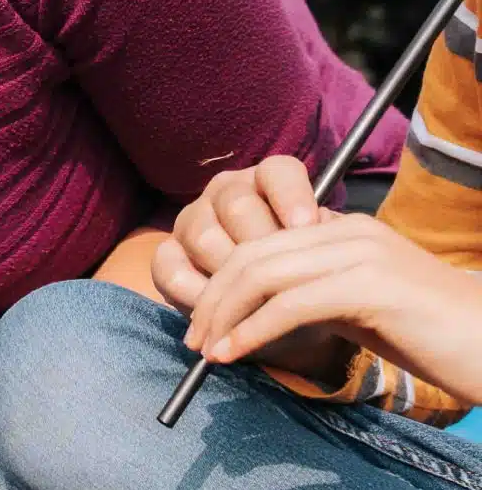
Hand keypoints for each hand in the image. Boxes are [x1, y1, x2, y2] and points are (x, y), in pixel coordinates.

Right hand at [153, 156, 320, 311]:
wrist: (276, 317)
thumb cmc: (306, 279)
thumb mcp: (322, 258)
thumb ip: (322, 242)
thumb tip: (322, 232)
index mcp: (267, 182)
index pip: (277, 172)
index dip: (291, 197)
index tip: (306, 230)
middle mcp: (225, 193)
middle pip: (236, 205)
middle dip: (262, 246)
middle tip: (283, 279)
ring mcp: (191, 221)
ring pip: (203, 236)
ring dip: (230, 274)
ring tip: (255, 303)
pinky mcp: (166, 254)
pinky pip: (171, 268)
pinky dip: (197, 294)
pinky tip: (222, 315)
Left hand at [183, 211, 481, 404]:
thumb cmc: (435, 337)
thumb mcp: (363, 310)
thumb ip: (316, 300)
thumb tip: (261, 318)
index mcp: (347, 232)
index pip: (263, 246)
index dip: (223, 284)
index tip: (203, 324)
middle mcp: (351, 233)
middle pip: (253, 256)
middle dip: (213, 299)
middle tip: (193, 340)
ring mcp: (361, 255)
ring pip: (263, 275)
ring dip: (224, 315)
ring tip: (205, 352)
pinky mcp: (371, 286)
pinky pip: (289, 304)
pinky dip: (251, 330)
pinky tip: (233, 354)